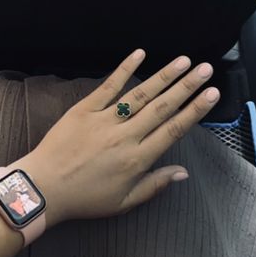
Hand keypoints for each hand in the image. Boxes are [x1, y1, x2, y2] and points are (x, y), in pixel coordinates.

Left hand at [15, 49, 219, 228]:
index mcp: (137, 160)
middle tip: (206, 69)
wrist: (43, 188)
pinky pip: (107, 87)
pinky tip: (140, 54)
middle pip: (162, 107)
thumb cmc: (84, 199)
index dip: (195, 111)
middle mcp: (125, 137)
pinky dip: (123, 69)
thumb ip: (154, 185)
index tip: (212, 94)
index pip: (173, 130)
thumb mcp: (123, 203)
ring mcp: (104, 120)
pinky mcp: (84, 110)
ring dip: (164, 76)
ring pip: (140, 94)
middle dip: (187, 87)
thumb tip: (183, 172)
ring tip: (183, 61)